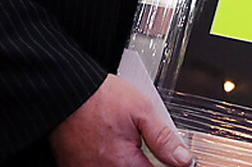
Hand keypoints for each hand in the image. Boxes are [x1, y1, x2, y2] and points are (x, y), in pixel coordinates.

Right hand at [49, 74, 191, 166]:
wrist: (67, 93)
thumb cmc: (101, 98)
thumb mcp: (142, 111)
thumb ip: (164, 139)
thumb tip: (184, 159)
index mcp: (123, 163)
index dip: (166, 163)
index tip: (170, 157)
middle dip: (144, 160)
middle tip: (139, 141)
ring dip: (126, 160)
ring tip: (122, 140)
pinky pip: (100, 166)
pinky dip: (108, 159)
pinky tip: (108, 144)